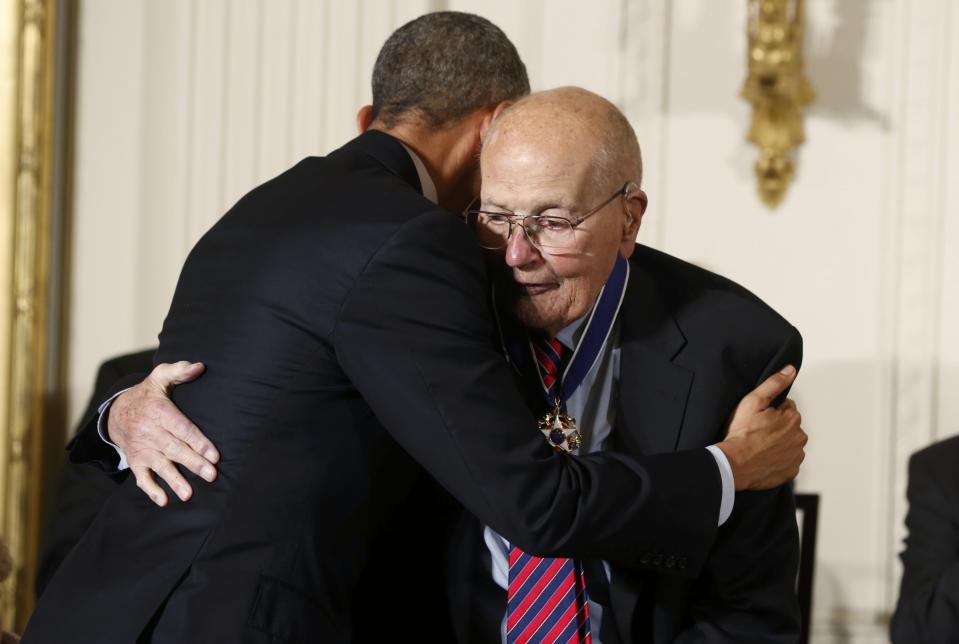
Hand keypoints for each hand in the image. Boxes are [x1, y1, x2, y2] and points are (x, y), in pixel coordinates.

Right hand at [107, 361, 219, 505]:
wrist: (115, 413)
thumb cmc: (147, 395)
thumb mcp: (159, 378)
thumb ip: (178, 371)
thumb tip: (200, 367)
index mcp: (159, 412)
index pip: (182, 428)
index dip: (198, 441)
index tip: (214, 454)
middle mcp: (150, 432)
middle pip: (175, 449)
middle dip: (193, 463)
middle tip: (211, 475)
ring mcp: (142, 448)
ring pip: (160, 466)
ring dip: (174, 480)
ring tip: (189, 494)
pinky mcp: (135, 461)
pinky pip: (142, 478)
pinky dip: (151, 490)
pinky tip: (163, 501)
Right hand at [715, 365, 805, 490]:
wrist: (735, 464)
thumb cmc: (742, 432)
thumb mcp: (753, 401)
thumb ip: (774, 383)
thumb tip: (790, 370)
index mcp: (793, 418)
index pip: (786, 408)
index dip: (770, 412)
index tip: (758, 418)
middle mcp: (800, 437)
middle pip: (789, 426)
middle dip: (777, 427)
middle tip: (757, 432)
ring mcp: (796, 456)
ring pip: (789, 444)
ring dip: (779, 443)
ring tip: (759, 446)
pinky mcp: (791, 471)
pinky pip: (787, 461)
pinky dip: (779, 459)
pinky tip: (764, 458)